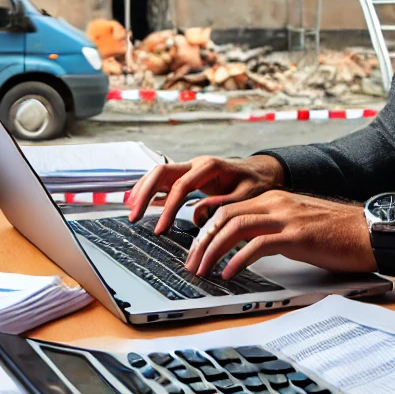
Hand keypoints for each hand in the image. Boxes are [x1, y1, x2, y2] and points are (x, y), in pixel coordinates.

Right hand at [126, 154, 284, 234]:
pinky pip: (164, 180)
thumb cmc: (256, 184)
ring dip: (143, 190)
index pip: (181, 186)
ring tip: (132, 211)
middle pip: (161, 172)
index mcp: (209, 166)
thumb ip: (223, 205)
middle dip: (144, 193)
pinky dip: (150, 190)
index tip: (160, 229)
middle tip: (134, 216)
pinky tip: (141, 203)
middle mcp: (196, 163)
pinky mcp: (189, 175)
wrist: (262, 172)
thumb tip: (197, 216)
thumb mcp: (246, 196)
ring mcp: (190, 167)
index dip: (168, 209)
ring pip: (158, 173)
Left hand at [184, 190, 376, 280]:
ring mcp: (286, 217)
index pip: (227, 209)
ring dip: (212, 251)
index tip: (195, 250)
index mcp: (274, 198)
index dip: (205, 229)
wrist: (371, 231)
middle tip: (190, 264)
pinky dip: (237, 260)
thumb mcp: (298, 225)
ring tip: (202, 271)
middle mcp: (276, 202)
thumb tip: (246, 249)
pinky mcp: (296, 235)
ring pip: (234, 227)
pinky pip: (257, 245)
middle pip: (224, 216)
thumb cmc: (338, 234)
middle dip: (201, 241)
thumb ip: (273, 230)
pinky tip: (228, 274)